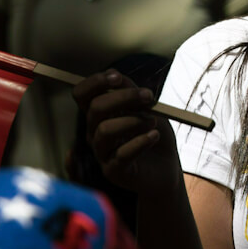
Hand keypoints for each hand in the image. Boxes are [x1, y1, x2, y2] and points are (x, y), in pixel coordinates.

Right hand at [72, 70, 181, 197]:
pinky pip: (121, 154)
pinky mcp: (114, 172)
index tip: (117, 77)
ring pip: (105, 131)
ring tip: (153, 122)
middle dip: (124, 97)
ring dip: (133, 121)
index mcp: (99, 115)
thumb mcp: (147, 109)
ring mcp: (102, 153)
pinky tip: (154, 136)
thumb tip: (116, 76)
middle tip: (150, 97)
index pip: (81, 94)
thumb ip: (131, 92)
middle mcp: (94, 133)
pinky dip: (140, 142)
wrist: (166, 169)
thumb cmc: (153, 134)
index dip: (94, 82)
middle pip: (95, 108)